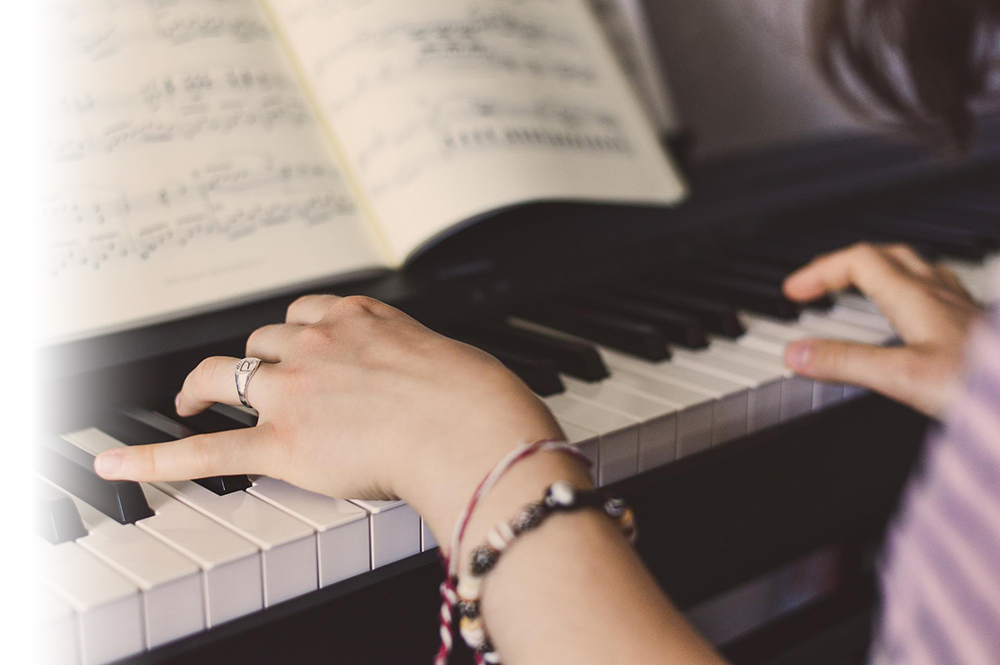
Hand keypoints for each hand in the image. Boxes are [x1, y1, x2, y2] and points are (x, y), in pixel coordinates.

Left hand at [94, 295, 565, 542]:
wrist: (472, 428)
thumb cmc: (477, 398)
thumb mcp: (452, 358)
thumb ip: (423, 365)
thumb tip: (440, 381)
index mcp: (362, 320)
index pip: (308, 311)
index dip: (294, 329)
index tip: (292, 341)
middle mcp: (321, 344)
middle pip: (264, 339)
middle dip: (253, 357)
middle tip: (243, 376)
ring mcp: (296, 390)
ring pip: (229, 372)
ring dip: (207, 384)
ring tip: (190, 398)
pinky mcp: (284, 442)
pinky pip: (208, 450)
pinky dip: (156, 460)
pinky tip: (118, 465)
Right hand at [782, 242, 981, 416]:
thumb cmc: (982, 385)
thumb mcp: (903, 377)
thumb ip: (846, 363)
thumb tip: (797, 354)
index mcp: (916, 296)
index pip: (857, 260)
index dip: (820, 270)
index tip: (794, 290)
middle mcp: (940, 293)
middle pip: (886, 256)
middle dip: (845, 265)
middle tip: (820, 283)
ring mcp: (962, 307)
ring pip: (915, 269)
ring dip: (880, 271)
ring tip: (860, 289)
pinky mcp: (976, 327)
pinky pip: (937, 292)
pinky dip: (910, 292)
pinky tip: (916, 315)